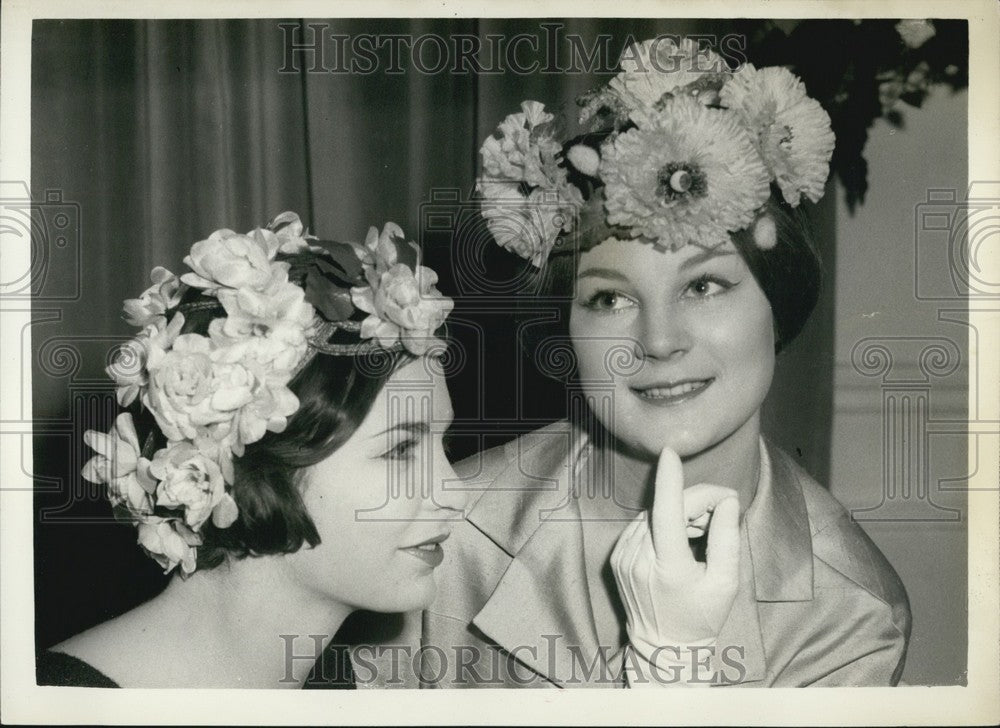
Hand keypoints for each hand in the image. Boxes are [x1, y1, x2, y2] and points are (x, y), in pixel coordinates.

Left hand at [611, 447, 740, 648]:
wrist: (663, 646)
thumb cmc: (701, 617)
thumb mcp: (725, 583)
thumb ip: (727, 539)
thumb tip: (727, 500)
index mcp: (668, 567)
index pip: (666, 513)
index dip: (669, 480)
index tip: (670, 452)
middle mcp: (639, 558)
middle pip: (667, 509)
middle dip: (698, 500)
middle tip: (725, 508)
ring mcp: (623, 556)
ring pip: (654, 514)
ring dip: (681, 511)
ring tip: (703, 530)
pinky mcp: (616, 556)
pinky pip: (643, 526)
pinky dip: (664, 523)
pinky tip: (681, 537)